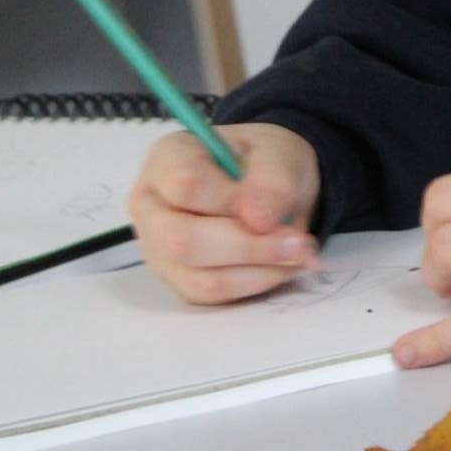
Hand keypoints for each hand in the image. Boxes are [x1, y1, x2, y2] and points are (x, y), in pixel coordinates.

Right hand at [128, 122, 320, 304]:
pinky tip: (283, 265)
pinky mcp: (180, 280)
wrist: (268, 185)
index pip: (185, 184)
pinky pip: (213, 296)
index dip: (231, 201)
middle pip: (181, 240)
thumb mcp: (279, 154)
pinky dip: (255, 284)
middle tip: (299, 243)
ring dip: (258, 270)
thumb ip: (272, 179)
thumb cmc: (264, 162)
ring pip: (198, 277)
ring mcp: (159, 249)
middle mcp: (152, 206)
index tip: (272, 207)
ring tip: (298, 253)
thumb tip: (259, 220)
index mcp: (167, 159)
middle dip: (248, 247)